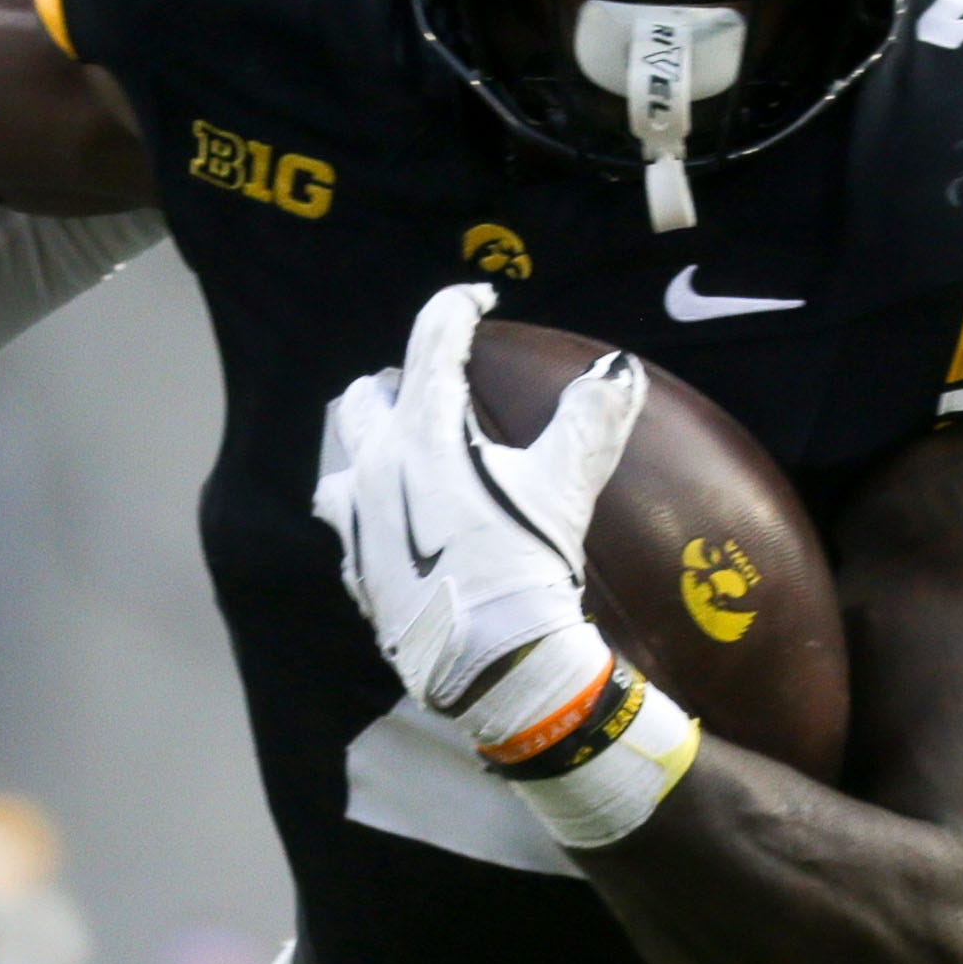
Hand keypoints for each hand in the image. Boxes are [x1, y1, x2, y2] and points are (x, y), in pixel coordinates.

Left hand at [311, 284, 643, 752]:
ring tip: (407, 450)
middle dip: (397, 380)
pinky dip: (372, 505)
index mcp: (422, 432)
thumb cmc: (527, 563)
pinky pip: (351, 520)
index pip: (431, 342)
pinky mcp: (354, 566)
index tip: (478, 301)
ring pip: (344, 459)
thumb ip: (591, 418)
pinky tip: (401, 521)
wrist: (491, 662)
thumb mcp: (565, 486)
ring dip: (371, 443)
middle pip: (365, 397)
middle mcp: (373, 466)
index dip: (456, 308)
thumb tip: (618, 367)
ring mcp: (355, 520)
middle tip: (434, 386)